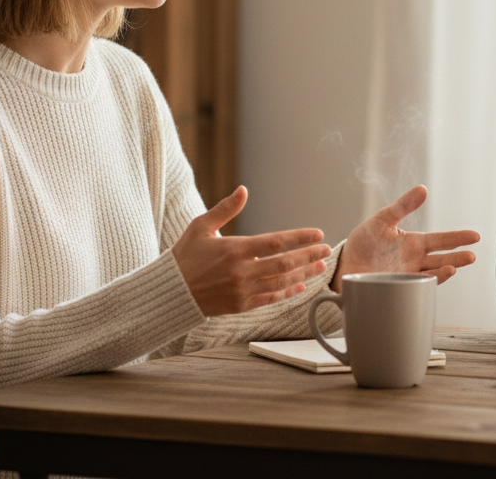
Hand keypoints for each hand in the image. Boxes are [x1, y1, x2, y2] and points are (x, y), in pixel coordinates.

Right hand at [171, 186, 331, 316]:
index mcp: (234, 249)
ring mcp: (242, 291)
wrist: (170, 292)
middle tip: (326, 249)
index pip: (275, 242)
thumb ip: (226, 208)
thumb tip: (244, 190)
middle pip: (284, 264)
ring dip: (304, 274)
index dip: (299, 238)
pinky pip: (270, 299)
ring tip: (321, 266)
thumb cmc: (186, 255)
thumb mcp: (201, 226)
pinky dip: (288, 293)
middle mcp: (241, 272)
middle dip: (308, 256)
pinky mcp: (240, 306)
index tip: (317, 233)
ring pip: (281, 283)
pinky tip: (301, 286)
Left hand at [333, 185, 479, 290]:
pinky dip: (425, 283)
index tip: (475, 236)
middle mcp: (414, 261)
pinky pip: (415, 287)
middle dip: (457, 257)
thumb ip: (403, 206)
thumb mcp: (383, 219)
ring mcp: (407, 276)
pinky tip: (431, 278)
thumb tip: (423, 189)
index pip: (441, 240)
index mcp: (414, 243)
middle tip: (472, 255)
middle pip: (441, 258)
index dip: (458, 238)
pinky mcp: (396, 289)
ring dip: (443, 271)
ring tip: (453, 267)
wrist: (344, 264)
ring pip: (431, 274)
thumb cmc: (364, 241)